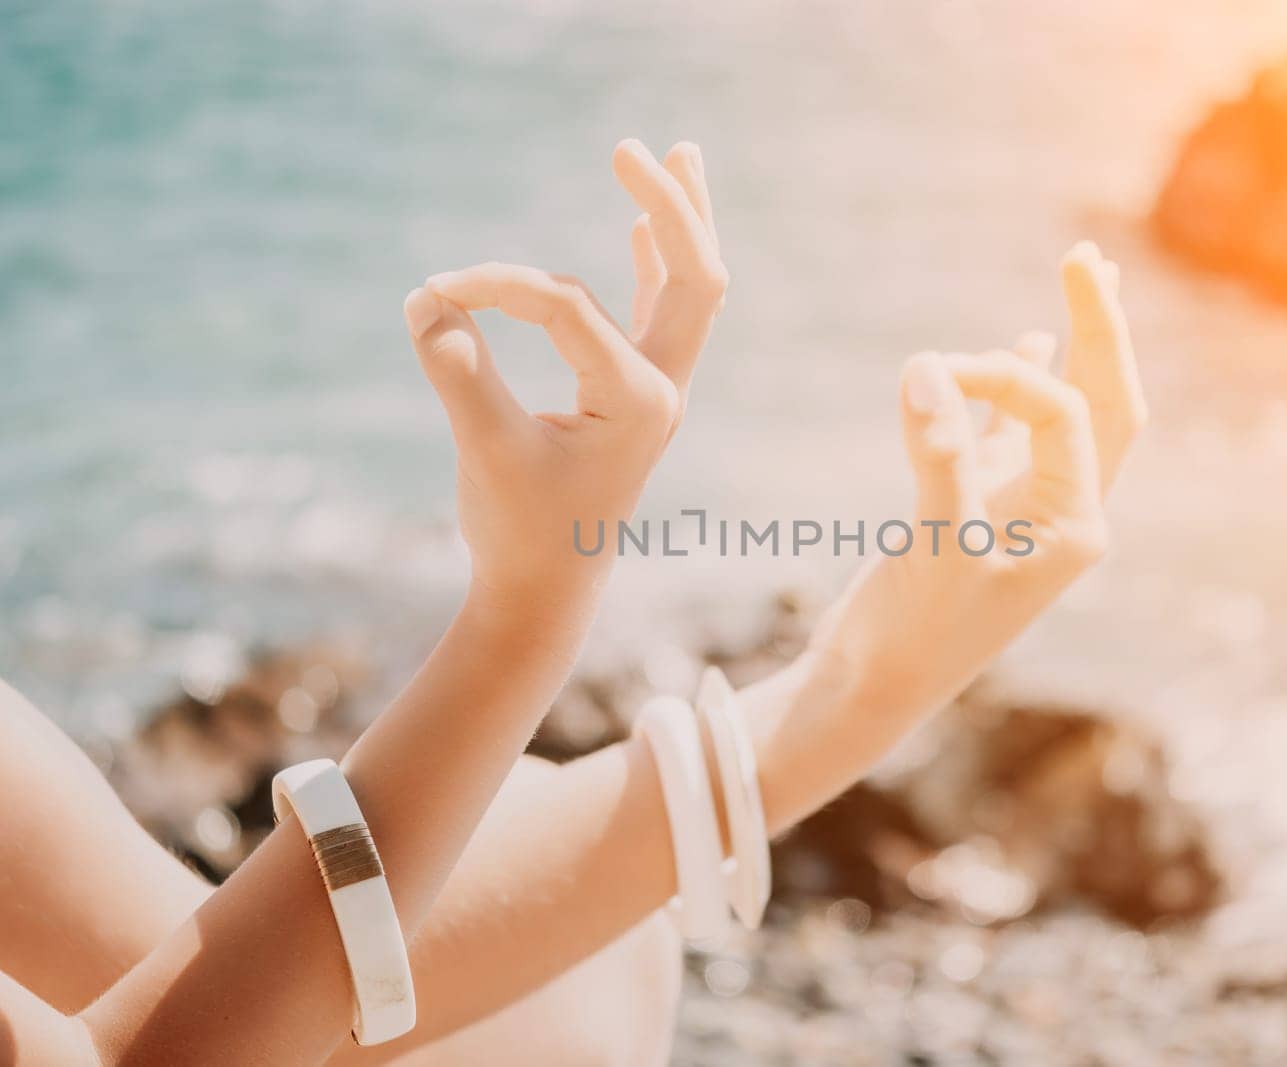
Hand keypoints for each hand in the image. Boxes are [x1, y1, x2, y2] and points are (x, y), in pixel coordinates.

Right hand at [402, 139, 726, 614]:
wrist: (545, 592)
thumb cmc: (519, 529)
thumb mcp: (483, 449)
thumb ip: (457, 371)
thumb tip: (427, 300)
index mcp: (638, 401)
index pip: (567, 307)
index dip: (495, 289)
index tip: (436, 293)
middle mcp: (661, 389)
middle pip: (695, 276)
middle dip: (671, 206)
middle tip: (633, 147)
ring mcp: (653, 390)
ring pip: (687, 289)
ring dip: (679, 222)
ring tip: (677, 152)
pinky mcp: (631, 395)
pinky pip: (654, 313)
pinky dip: (650, 265)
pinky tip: (640, 227)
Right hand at [809, 242, 1144, 720]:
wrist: (870, 692)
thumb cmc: (911, 635)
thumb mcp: (932, 545)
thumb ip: (937, 454)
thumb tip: (928, 366)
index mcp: (1074, 528)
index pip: (1063, 417)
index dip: (1006, 378)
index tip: (935, 374)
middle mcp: (1062, 514)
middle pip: (1102, 403)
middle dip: (1098, 330)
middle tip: (1086, 257)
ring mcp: (1021, 510)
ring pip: (1061, 413)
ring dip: (1069, 349)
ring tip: (1081, 277)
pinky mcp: (979, 510)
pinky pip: (1012, 433)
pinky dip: (1017, 388)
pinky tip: (1027, 340)